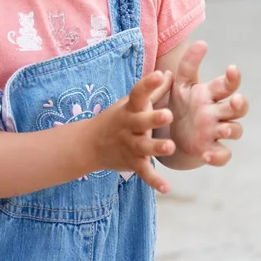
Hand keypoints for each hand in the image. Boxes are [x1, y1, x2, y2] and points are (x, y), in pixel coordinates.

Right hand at [92, 70, 175, 192]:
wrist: (90, 144)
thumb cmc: (119, 118)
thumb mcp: (132, 103)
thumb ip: (153, 91)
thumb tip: (170, 73)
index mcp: (131, 108)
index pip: (138, 93)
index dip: (148, 84)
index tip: (160, 75)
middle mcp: (129, 125)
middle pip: (141, 121)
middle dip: (153, 118)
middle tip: (168, 115)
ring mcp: (129, 144)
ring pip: (143, 146)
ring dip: (156, 147)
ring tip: (170, 147)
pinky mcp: (132, 162)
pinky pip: (143, 172)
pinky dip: (153, 181)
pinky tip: (166, 187)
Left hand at [169, 41, 248, 165]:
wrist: (172, 133)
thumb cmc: (182, 104)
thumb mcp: (181, 83)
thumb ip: (189, 64)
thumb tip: (201, 42)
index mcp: (211, 94)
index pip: (227, 85)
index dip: (232, 78)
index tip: (232, 69)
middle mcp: (218, 112)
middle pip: (238, 108)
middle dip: (240, 104)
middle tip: (236, 100)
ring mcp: (216, 132)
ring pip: (235, 130)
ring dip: (231, 129)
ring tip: (224, 128)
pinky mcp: (211, 150)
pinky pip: (222, 155)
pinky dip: (217, 157)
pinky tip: (207, 155)